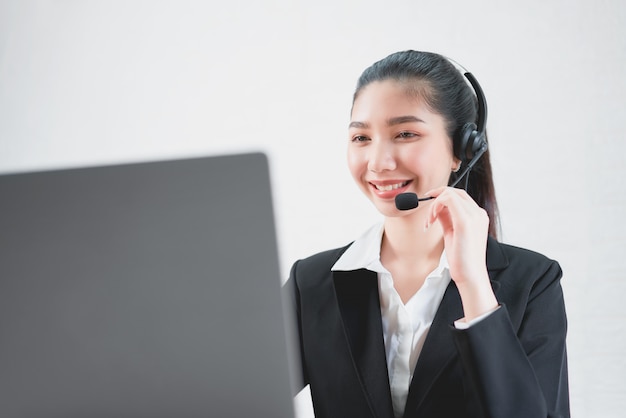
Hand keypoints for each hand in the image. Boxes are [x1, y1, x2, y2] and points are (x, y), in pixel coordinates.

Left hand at [424, 186, 497, 320]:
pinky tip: (431, 220)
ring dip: (434, 204)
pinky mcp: (465, 222)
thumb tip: (437, 208)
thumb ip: (447, 218)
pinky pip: (448, 200)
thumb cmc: (462, 259)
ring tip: (429, 221)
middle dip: (437, 196)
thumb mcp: (452, 233)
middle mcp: (478, 213)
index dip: (443, 195)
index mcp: (478, 216)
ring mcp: (474, 216)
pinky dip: (435, 206)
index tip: (430, 202)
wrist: (470, 276)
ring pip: (450, 194)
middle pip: (455, 192)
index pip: (460, 196)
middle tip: (425, 207)